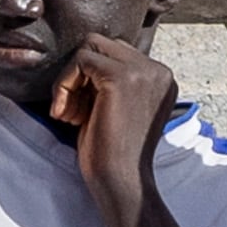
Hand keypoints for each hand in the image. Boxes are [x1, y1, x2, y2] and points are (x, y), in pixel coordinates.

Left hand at [64, 32, 180, 189]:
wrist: (120, 181)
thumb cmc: (113, 152)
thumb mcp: (117, 107)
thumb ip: (110, 81)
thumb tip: (82, 58)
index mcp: (161, 78)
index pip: (116, 54)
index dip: (90, 78)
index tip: (82, 110)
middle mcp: (158, 71)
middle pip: (103, 45)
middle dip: (80, 74)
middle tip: (72, 110)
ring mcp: (143, 71)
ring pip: (89, 47)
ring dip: (70, 79)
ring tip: (69, 113)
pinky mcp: (122, 78)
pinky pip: (80, 60)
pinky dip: (64, 84)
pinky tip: (65, 113)